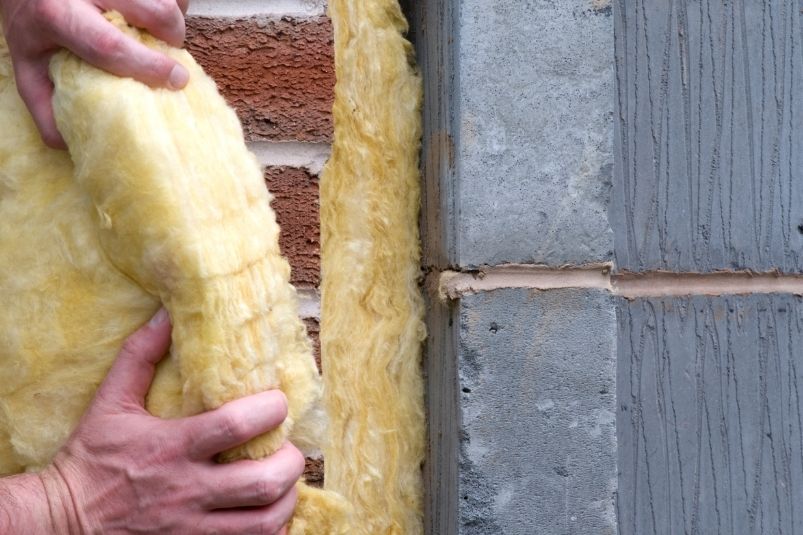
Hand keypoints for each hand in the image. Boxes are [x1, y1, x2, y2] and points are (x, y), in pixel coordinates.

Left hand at [0, 0, 190, 147]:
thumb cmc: (32, 25)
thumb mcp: (29, 66)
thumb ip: (46, 106)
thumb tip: (73, 145)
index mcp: (56, 16)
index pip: (110, 46)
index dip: (149, 67)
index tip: (177, 82)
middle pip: (154, 11)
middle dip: (172, 36)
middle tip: (167, 54)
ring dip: (174, 19)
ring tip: (161, 34)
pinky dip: (171, 3)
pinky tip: (152, 14)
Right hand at [36, 309, 303, 533]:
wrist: (62, 521)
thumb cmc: (92, 458)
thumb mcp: (111, 402)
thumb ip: (141, 356)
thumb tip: (166, 314)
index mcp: (171, 447)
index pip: (235, 425)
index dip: (271, 409)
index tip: (279, 402)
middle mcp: (187, 490)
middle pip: (262, 482)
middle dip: (290, 463)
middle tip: (289, 449)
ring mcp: (192, 528)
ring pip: (263, 522)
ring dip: (287, 500)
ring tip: (285, 482)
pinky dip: (270, 531)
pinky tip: (268, 514)